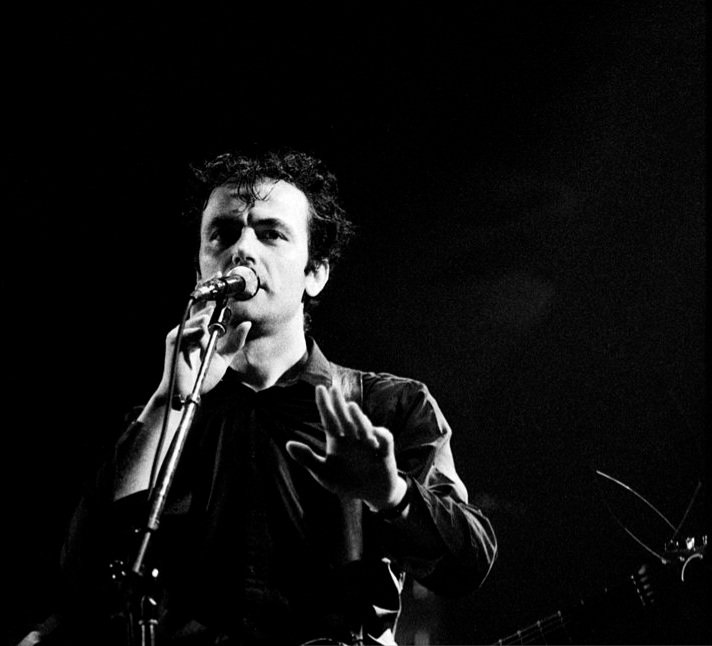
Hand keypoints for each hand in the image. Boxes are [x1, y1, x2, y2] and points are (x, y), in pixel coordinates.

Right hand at [155, 301, 251, 399]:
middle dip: (214, 314)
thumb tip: (247, 324)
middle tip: (220, 329)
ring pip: (201, 321)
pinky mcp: (174, 339)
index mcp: (199, 332)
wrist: (187, 393)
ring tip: (209, 348)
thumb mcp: (223, 358)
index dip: (218, 305)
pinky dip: (199, 336)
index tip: (228, 301)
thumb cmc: (202, 376)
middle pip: (203, 311)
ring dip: (208, 332)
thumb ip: (234, 342)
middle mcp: (189, 330)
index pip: (208, 311)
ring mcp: (181, 333)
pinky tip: (203, 342)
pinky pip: (190, 330)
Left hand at [285, 384, 406, 509]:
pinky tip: (373, 433)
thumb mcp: (323, 473)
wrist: (371, 494)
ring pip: (363, 427)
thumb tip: (288, 444)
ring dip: (358, 418)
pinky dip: (380, 435)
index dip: (324, 405)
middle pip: (345, 418)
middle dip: (339, 404)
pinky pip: (384, 440)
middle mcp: (353, 438)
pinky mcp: (385, 452)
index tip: (319, 388)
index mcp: (338, 440)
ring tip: (350, 406)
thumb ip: (307, 459)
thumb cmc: (345, 481)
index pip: (329, 419)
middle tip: (333, 388)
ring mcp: (369, 444)